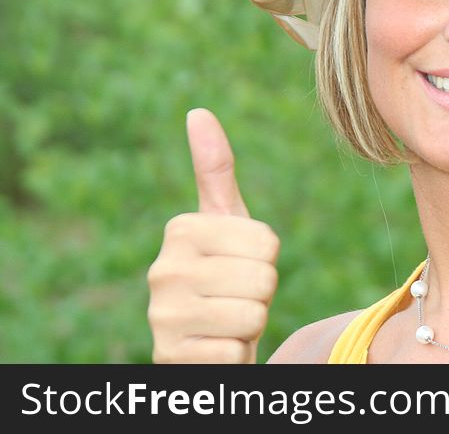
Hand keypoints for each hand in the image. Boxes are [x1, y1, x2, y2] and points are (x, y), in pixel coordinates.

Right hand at [147, 108, 279, 362]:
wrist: (202, 344)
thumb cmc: (223, 274)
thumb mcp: (224, 223)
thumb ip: (215, 170)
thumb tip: (198, 112)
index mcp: (180, 230)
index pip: (267, 242)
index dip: (265, 260)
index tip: (241, 265)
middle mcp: (163, 269)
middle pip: (263, 278)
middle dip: (260, 293)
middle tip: (236, 297)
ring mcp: (162, 316)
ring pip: (253, 314)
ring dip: (249, 323)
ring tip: (227, 320)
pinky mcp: (170, 356)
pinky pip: (236, 350)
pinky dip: (235, 352)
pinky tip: (214, 347)